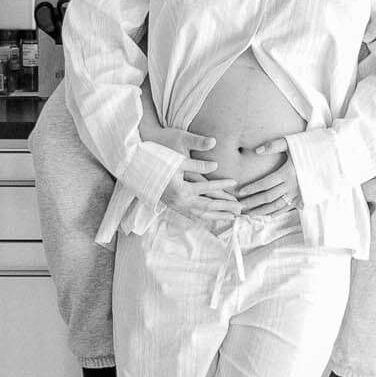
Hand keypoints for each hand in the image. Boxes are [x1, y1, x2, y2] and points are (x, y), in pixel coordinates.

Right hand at [141, 112, 232, 229]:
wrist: (135, 167)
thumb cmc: (156, 159)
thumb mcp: (177, 159)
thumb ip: (197, 164)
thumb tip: (215, 166)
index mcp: (181, 189)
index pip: (207, 189)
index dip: (222, 186)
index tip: (235, 183)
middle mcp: (179, 201)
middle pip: (207, 206)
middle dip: (225, 208)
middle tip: (240, 209)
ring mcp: (174, 205)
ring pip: (200, 214)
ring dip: (216, 215)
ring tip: (231, 217)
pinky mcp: (171, 205)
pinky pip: (191, 215)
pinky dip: (203, 217)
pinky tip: (211, 217)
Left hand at [235, 139, 303, 219]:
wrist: (330, 159)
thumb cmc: (310, 149)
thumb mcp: (292, 143)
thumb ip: (274, 145)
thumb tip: (257, 150)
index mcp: (288, 173)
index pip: (265, 184)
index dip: (251, 188)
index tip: (240, 192)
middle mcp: (292, 186)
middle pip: (268, 197)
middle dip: (252, 202)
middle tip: (239, 206)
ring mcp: (298, 194)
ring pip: (277, 206)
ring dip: (262, 211)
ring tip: (249, 214)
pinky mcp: (303, 198)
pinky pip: (287, 208)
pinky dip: (276, 213)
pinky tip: (266, 215)